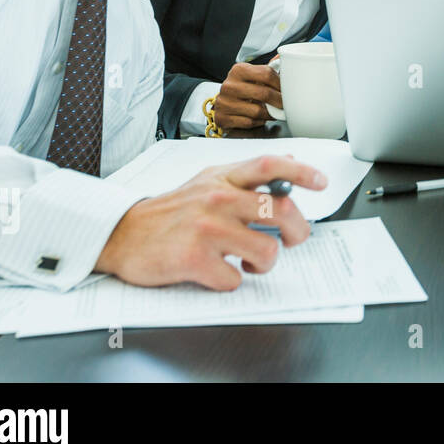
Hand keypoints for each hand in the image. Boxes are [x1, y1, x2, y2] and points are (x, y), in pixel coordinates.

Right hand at [95, 154, 326, 289]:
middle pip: (282, 211)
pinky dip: (232, 281)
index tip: (321, 182)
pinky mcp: (194, 258)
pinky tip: (219, 272)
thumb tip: (287, 162)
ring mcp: (206, 228)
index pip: (270, 166)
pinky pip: (236, 278)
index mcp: (223, 178)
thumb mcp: (207, 181)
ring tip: (250, 262)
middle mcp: (217, 198)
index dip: (301, 172)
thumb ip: (246, 175)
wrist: (121, 234)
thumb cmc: (170, 212)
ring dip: (264, 263)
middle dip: (297, 232)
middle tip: (291, 240)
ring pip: (267, 250)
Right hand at [211, 62, 282, 130]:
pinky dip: (259, 122)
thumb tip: (283, 57)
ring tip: (273, 112)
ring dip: (269, 114)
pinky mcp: (222, 118)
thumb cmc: (243, 88)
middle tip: (285, 104)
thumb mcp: (253, 75)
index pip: (267, 74)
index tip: (287, 90)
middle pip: (264, 93)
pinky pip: (249, 122)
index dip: (281, 84)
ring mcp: (224, 102)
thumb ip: (268, 70)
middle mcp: (229, 85)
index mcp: (239, 70)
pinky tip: (260, 118)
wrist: (224, 102)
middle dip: (279, 101)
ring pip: (257, 111)